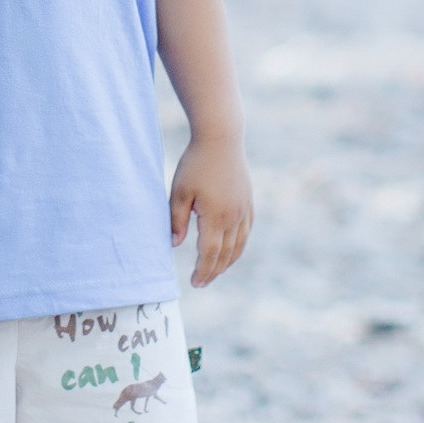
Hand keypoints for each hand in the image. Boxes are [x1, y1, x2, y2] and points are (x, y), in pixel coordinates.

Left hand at [169, 136, 253, 286]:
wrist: (221, 139)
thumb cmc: (195, 164)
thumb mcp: (179, 191)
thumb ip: (176, 219)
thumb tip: (174, 245)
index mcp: (215, 216)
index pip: (209, 253)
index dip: (202, 270)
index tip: (194, 283)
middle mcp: (234, 217)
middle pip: (225, 254)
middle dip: (213, 271)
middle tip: (201, 282)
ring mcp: (244, 210)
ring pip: (239, 245)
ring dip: (227, 262)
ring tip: (215, 271)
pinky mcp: (248, 202)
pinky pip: (246, 232)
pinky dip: (238, 246)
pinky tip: (231, 250)